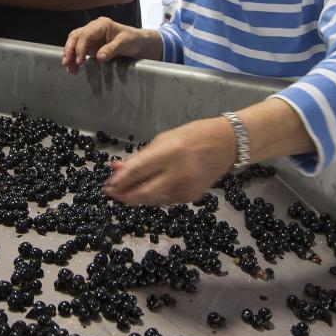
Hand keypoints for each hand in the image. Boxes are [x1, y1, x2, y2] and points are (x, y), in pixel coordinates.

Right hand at [62, 17, 143, 74]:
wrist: (137, 42)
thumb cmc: (132, 39)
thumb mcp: (124, 43)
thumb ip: (111, 49)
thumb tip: (99, 58)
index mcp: (101, 24)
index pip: (85, 35)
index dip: (80, 48)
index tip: (79, 61)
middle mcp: (93, 28)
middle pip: (75, 37)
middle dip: (69, 50)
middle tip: (67, 64)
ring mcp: (90, 35)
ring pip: (73, 42)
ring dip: (69, 55)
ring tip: (70, 69)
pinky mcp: (90, 44)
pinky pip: (78, 48)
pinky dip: (74, 57)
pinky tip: (73, 66)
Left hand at [102, 117, 236, 205]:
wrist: (227, 144)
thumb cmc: (193, 136)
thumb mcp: (163, 140)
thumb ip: (140, 157)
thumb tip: (117, 169)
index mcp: (168, 154)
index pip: (137, 172)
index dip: (120, 181)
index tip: (108, 185)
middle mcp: (178, 173)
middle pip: (144, 194)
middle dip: (125, 197)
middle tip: (113, 194)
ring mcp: (187, 188)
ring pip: (154, 200)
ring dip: (138, 197)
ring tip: (127, 191)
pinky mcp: (192, 197)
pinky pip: (167, 200)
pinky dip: (155, 196)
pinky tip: (149, 189)